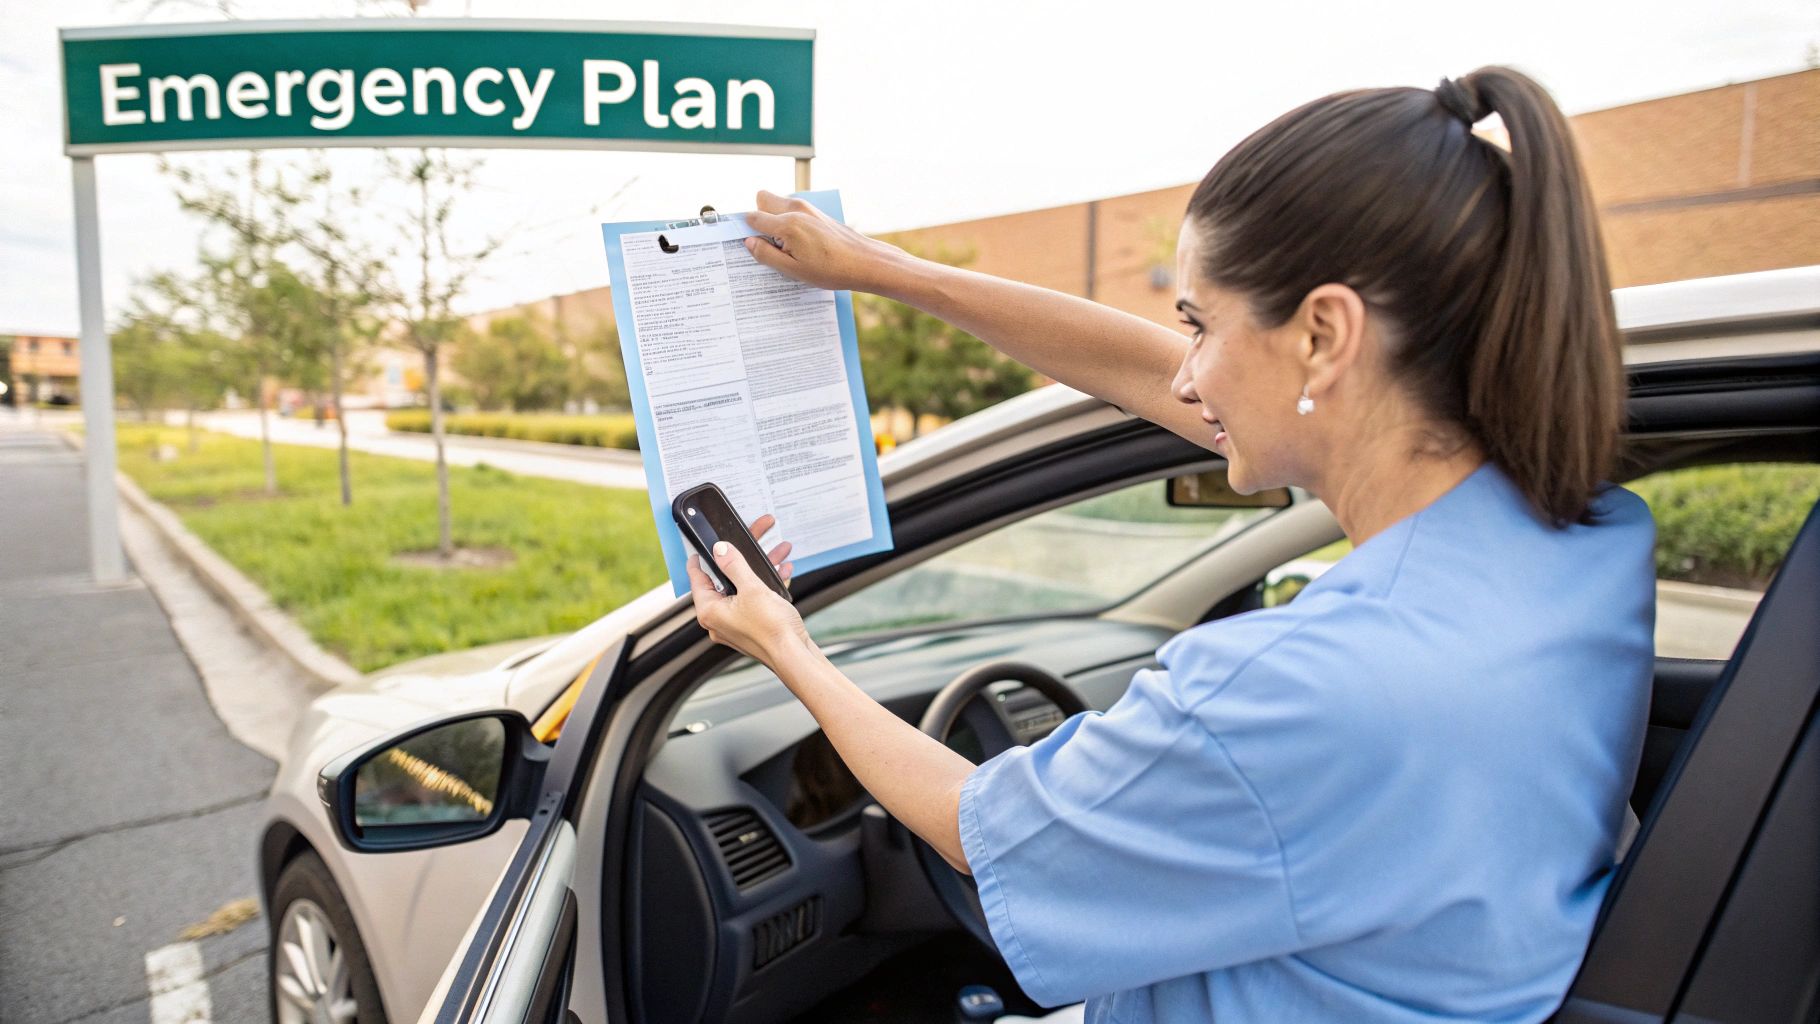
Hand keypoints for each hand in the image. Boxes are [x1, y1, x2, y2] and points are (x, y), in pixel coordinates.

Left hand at [686, 512, 807, 664]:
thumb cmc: (772, 630)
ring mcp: (737, 626)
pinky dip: (767, 586)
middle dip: (743, 559)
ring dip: (761, 570)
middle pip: (725, 581)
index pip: (697, 580)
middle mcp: (719, 621)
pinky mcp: (753, 628)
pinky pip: (756, 601)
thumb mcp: (752, 588)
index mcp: (710, 612)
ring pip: (745, 589)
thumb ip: (734, 565)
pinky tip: (783, 573)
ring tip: (779, 552)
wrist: (796, 656)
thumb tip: (720, 550)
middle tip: (750, 540)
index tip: (698, 549)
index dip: (700, 560)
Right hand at [742, 190, 904, 293]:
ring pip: (777, 202)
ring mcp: (808, 208)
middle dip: (759, 216)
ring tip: (787, 245)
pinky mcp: (816, 211)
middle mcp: (796, 209)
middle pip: (762, 198)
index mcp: (787, 225)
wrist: (864, 262)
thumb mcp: (793, 270)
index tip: (749, 243)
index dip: (746, 230)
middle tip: (769, 241)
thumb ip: (766, 255)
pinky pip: (792, 209)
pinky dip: (789, 221)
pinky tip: (800, 243)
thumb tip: (748, 242)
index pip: (752, 217)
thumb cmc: (831, 270)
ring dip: (775, 219)